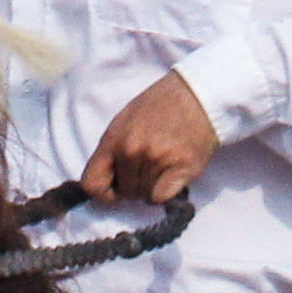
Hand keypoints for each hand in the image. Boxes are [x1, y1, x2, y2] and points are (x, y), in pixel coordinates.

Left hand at [80, 72, 218, 206]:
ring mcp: (157, 159)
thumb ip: (112, 150)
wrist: (198, 94)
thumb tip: (107, 181)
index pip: (92, 185)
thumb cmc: (161, 105)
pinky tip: (173, 172)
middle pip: (125, 192)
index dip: (104, 193)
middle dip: (135, 185)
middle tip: (150, 166)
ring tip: (164, 162)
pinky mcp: (181, 167)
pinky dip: (167, 192)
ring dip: (153, 186)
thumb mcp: (125, 120)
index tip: (116, 190)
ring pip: (145, 195)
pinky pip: (162, 198)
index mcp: (114, 138)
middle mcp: (132, 150)